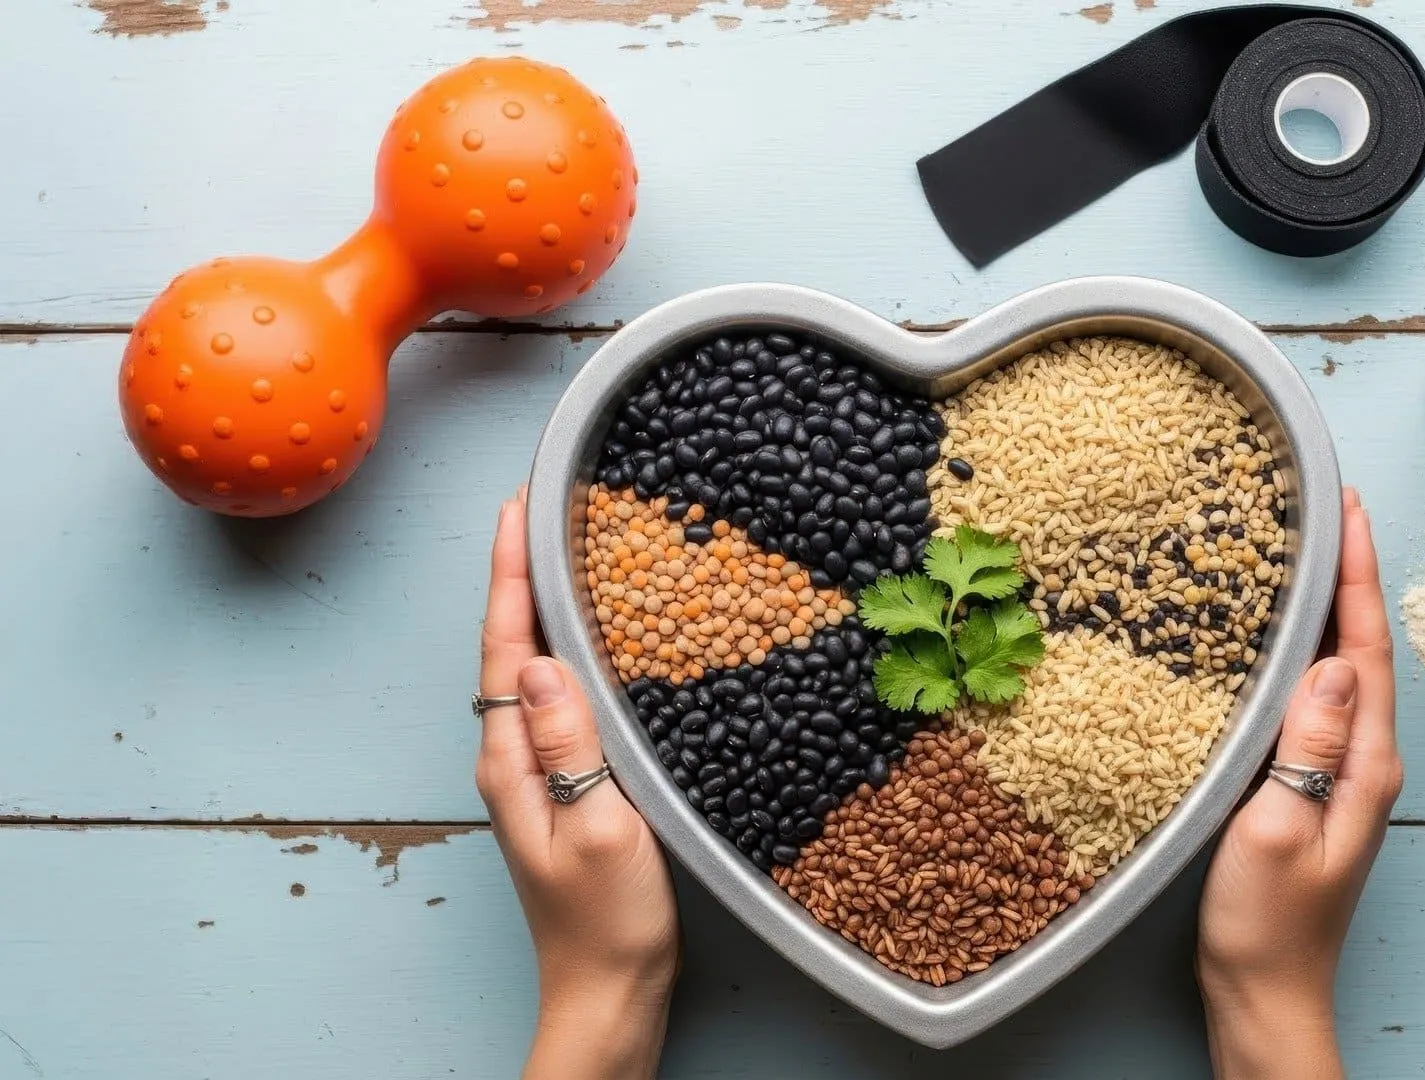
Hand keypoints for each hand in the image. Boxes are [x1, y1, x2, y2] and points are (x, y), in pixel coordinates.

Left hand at [477, 487, 679, 1079]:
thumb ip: (568, 743)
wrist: (610, 993)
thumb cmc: (606, 923)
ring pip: (535, 669)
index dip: (509, 573)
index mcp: (510, 760)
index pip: (502, 645)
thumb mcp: (597, 826)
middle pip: (509, 645)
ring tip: (572, 553)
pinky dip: (576, 654)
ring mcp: (537, 772)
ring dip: (546, 609)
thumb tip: (540, 660)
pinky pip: (563, 699)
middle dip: (522, 573)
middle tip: (546, 508)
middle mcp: (512, 757)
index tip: (517, 508)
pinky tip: (605, 644)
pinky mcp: (567, 785)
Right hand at [1197, 487, 1401, 1079]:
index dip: (1358, 574)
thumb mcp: (1277, 831)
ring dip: (1327, 609)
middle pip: (1364, 647)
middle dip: (1348, 574)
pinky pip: (1312, 701)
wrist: (1265, 996)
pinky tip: (1272, 641)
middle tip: (1323, 508)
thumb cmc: (1267, 928)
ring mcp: (1342, 776)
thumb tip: (1334, 664)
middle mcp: (1366, 763)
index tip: (1348, 509)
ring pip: (1340, 671)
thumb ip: (1310, 747)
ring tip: (1301, 553)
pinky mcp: (1312, 789)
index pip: (1369, 649)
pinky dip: (1300, 654)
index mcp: (1367, 766)